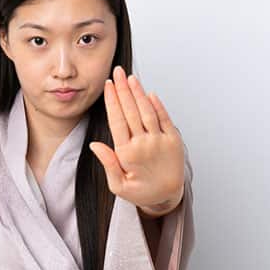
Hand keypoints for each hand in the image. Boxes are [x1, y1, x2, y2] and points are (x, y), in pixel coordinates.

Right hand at [89, 65, 184, 215]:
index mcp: (128, 154)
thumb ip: (108, 163)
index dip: (112, 101)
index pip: (117, 121)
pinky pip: (164, 118)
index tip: (108, 86)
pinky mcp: (174, 140)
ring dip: (138, 93)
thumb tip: (95, 145)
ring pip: (147, 111)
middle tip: (117, 72)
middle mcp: (144, 144)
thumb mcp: (118, 186)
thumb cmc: (142, 192)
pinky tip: (150, 93)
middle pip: (131, 111)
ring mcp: (160, 140)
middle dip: (123, 89)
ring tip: (130, 78)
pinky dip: (157, 105)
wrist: (168, 197)